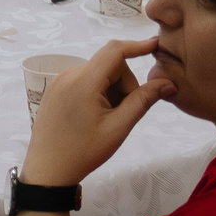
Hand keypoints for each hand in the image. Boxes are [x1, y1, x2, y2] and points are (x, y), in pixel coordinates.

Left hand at [23, 36, 172, 186]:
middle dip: (123, 85)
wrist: (48, 170)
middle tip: (121, 115)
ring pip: (98, 74)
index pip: (115, 50)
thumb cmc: (84, 151)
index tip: (156, 45)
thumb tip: (168, 83)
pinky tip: (93, 117)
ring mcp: (59, 80)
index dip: (138, 46)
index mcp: (84, 80)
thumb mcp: (119, 127)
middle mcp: (69, 73)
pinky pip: (84, 80)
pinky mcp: (55, 89)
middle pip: (109, 66)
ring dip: (110, 91)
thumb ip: (143, 101)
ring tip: (105, 119)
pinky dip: (97, 92)